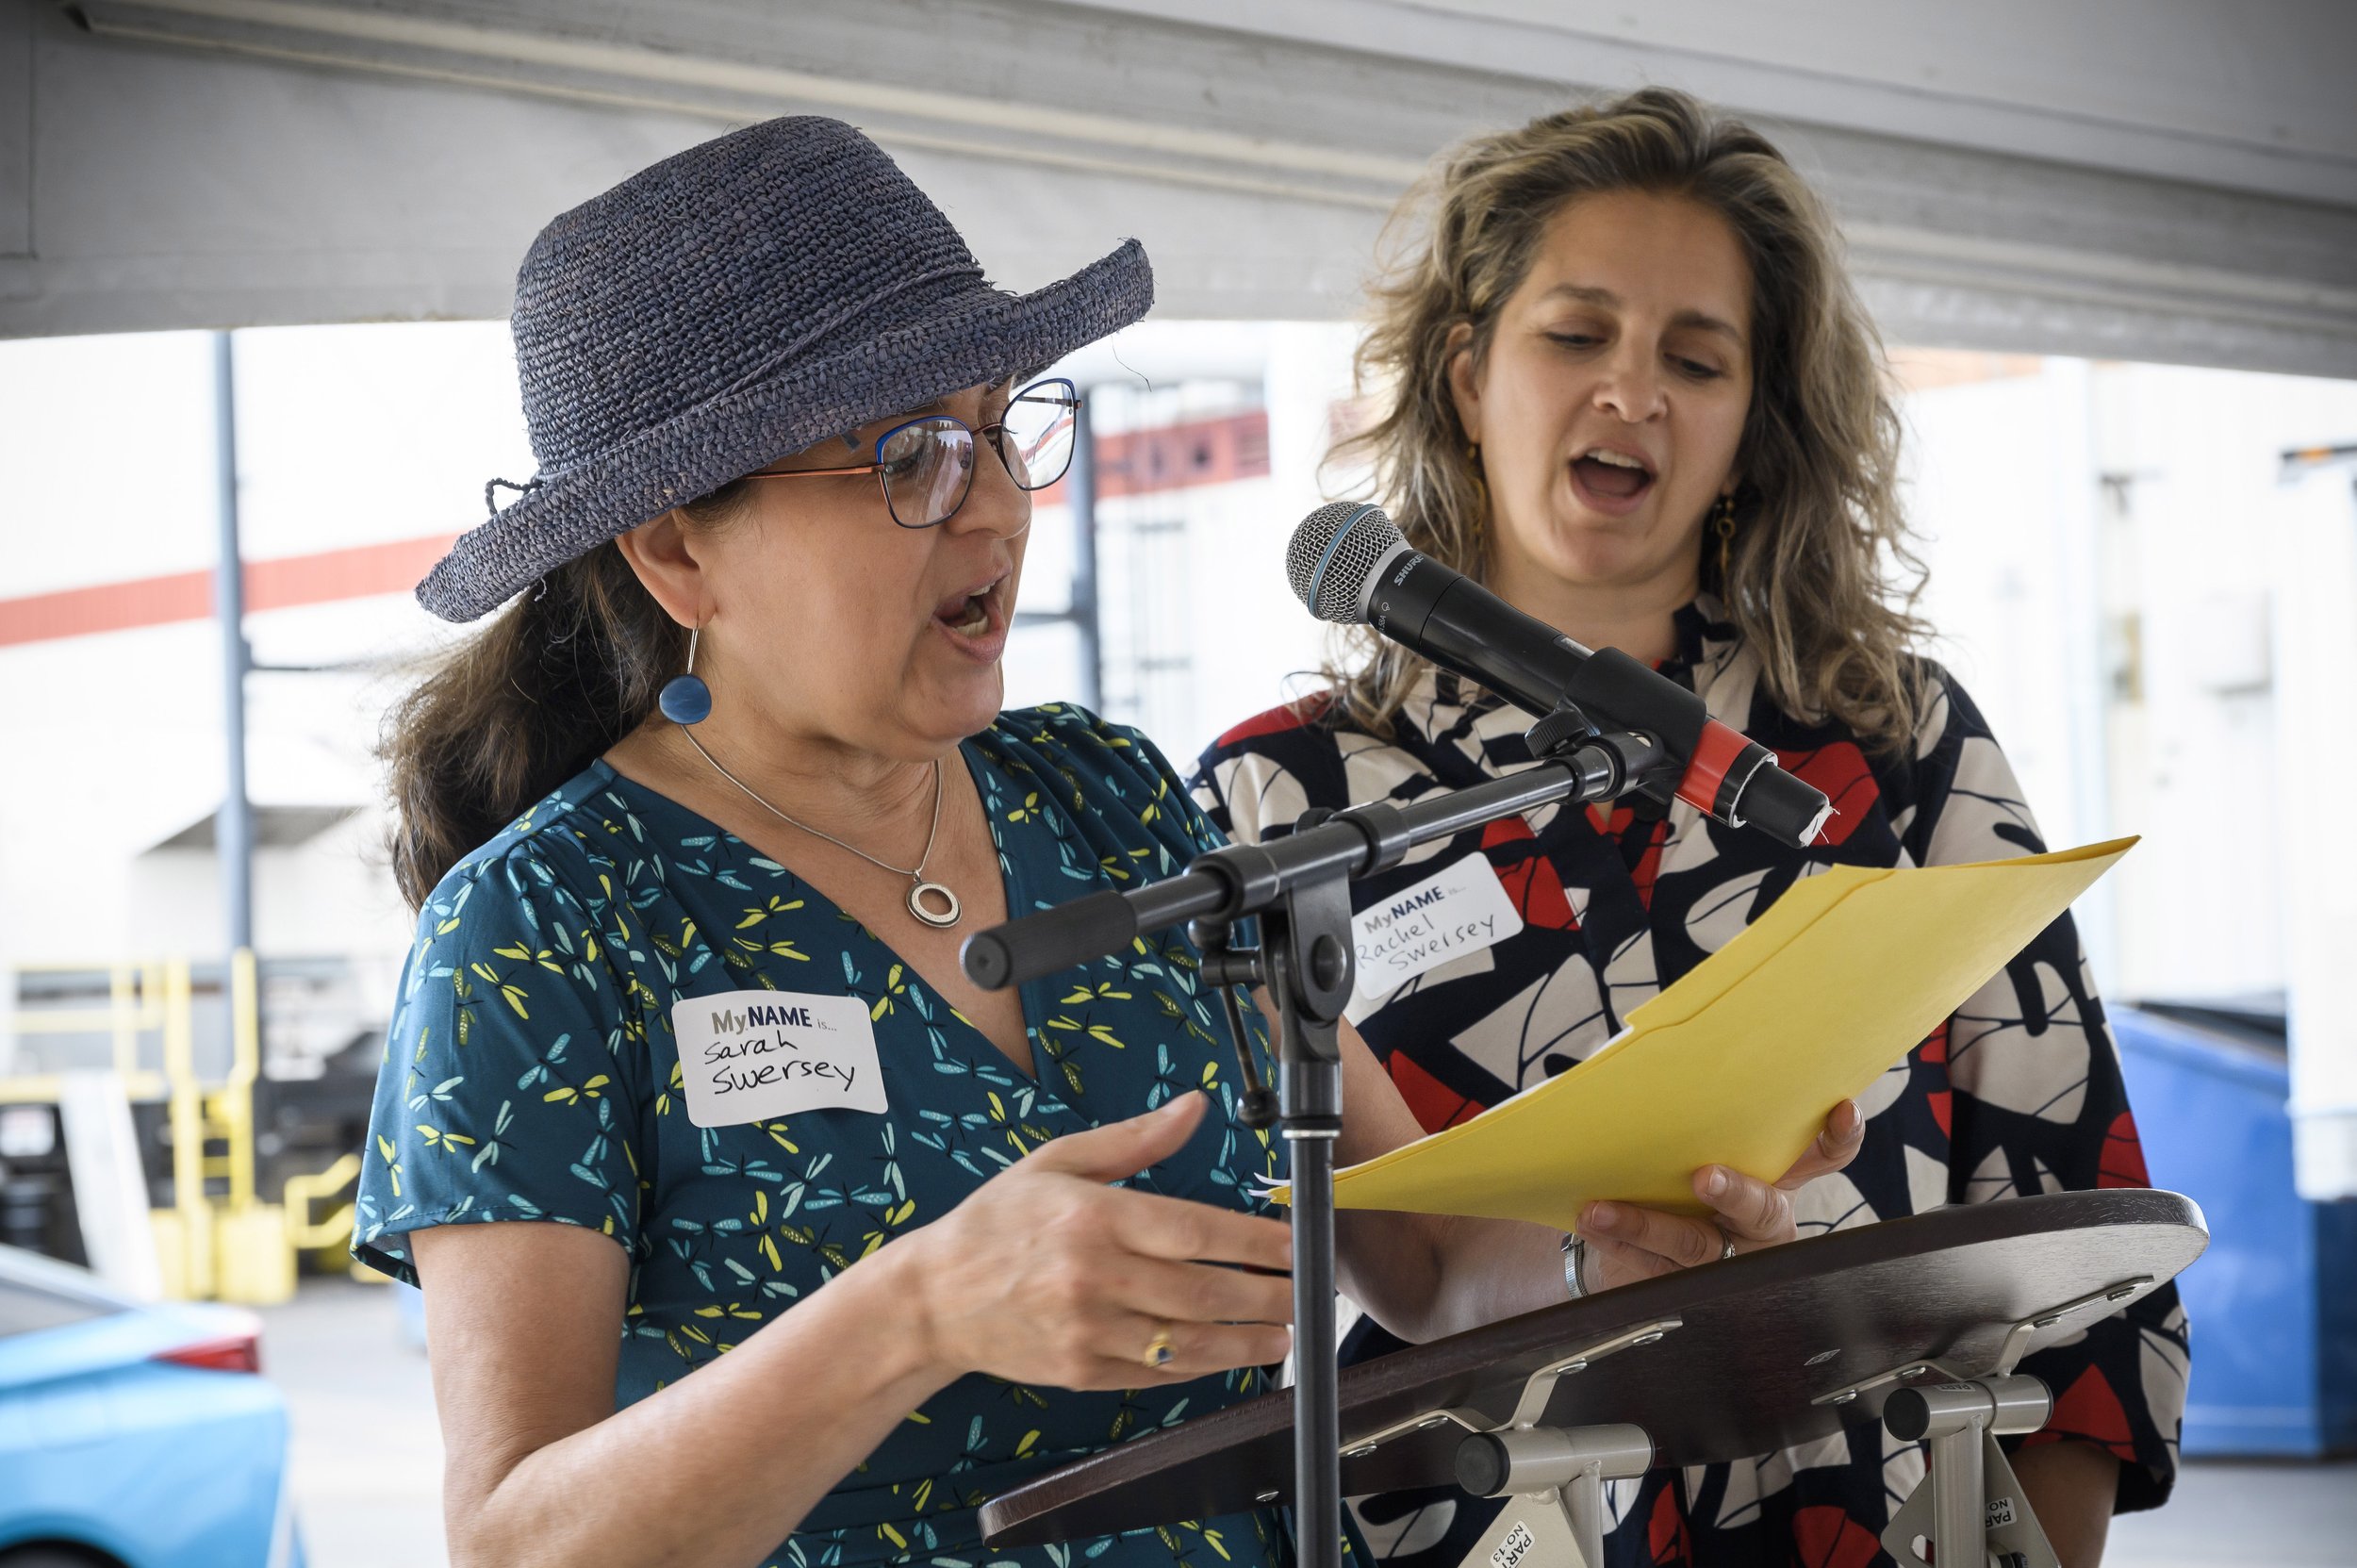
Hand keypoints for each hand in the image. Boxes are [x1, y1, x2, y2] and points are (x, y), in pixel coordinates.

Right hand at [891, 1092, 1294, 1389]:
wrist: (933, 1298)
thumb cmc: (996, 1223)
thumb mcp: (1057, 1162)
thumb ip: (1134, 1139)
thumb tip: (1194, 1106)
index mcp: (1093, 1218)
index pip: (1195, 1230)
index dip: (1255, 1240)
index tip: (1293, 1244)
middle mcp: (1094, 1277)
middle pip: (1204, 1292)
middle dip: (1267, 1296)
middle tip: (1306, 1295)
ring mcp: (1088, 1331)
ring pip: (1188, 1344)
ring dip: (1246, 1343)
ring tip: (1282, 1336)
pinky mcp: (1081, 1371)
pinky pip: (1155, 1374)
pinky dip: (1198, 1367)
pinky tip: (1227, 1356)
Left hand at [1573, 1099, 1863, 1289]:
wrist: (1635, 1243)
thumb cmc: (1673, 1176)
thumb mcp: (1690, 1145)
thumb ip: (1686, 1115)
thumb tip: (1639, 1059)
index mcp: (1775, 1178)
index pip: (1822, 1157)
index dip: (1838, 1137)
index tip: (1842, 1108)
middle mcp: (1760, 1223)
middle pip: (1763, 1211)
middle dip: (1736, 1193)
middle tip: (1704, 1175)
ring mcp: (1727, 1259)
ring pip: (1695, 1245)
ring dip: (1645, 1224)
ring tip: (1601, 1209)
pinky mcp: (1685, 1284)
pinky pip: (1653, 1267)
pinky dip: (1619, 1243)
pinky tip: (1592, 1223)